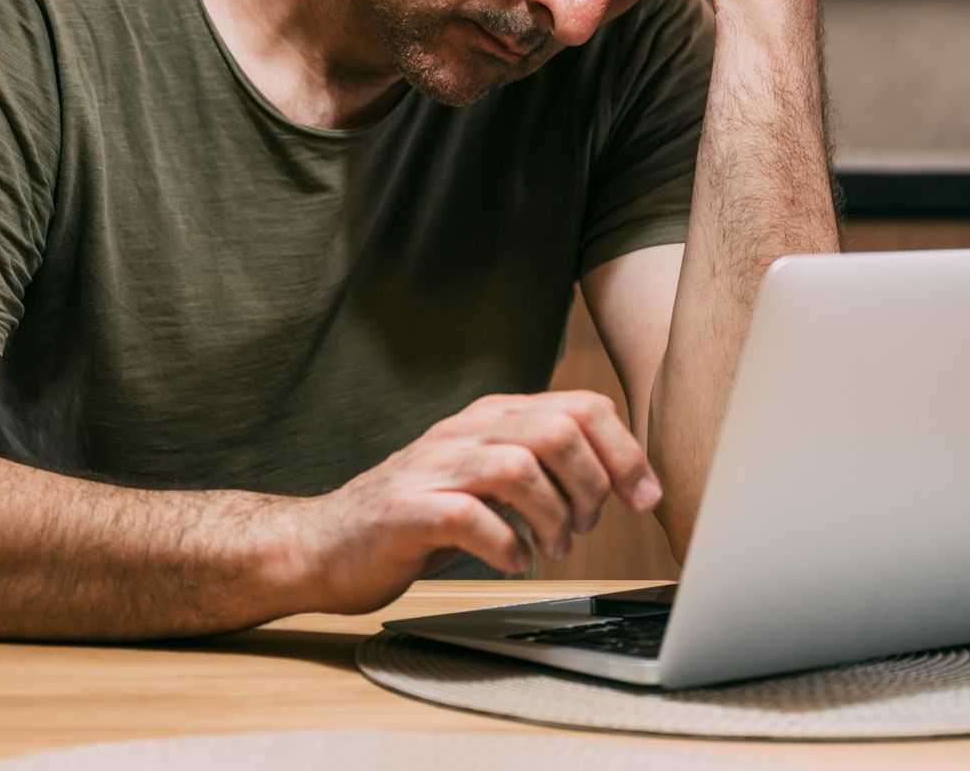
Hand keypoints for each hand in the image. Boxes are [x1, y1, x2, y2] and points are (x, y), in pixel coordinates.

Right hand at [297, 390, 661, 614]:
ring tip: (552, 548)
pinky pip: (471, 518)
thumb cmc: (416, 517)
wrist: (324, 544)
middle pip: (558, 430)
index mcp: (491, 419)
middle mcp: (464, 433)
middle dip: (592, 486)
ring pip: (519, 466)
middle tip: (583, 528)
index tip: (645, 498)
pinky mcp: (407, 511)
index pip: (580, 407)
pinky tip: (513, 561)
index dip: (625, 452)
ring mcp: (433, 468)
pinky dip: (507, 546)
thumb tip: (620, 480)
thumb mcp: (486, 480)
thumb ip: (541, 468)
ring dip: (553, 517)